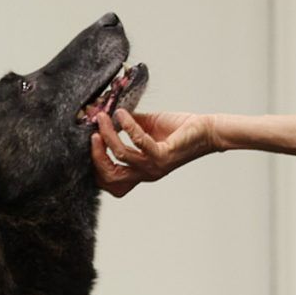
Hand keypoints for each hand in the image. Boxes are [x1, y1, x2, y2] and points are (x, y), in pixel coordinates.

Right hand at [90, 109, 214, 197]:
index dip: (94, 167)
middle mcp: (146, 173)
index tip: (87, 143)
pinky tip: (122, 114)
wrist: (207, 130)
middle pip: (110, 177)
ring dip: (108, 135)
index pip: (110, 181)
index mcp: (140, 170)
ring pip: (121, 156)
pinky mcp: (164, 155)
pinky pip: (139, 142)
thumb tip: (105, 113)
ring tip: (102, 118)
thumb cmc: (181, 130)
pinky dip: (127, 126)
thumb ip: (127, 125)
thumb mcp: (147, 127)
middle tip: (91, 135)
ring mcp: (154, 166)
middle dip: (96, 155)